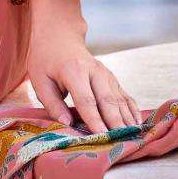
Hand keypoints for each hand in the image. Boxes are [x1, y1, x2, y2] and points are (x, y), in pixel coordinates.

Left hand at [19, 0, 142, 134]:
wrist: (59, 38)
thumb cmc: (46, 62)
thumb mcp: (40, 82)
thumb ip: (53, 104)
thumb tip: (67, 124)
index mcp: (74, 71)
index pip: (87, 100)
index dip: (95, 120)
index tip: (102, 136)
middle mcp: (94, 71)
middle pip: (107, 100)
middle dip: (115, 122)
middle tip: (121, 140)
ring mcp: (106, 74)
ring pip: (119, 98)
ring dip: (126, 118)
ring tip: (133, 135)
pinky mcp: (112, 78)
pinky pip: (124, 95)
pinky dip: (132, 109)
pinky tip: (137, 123)